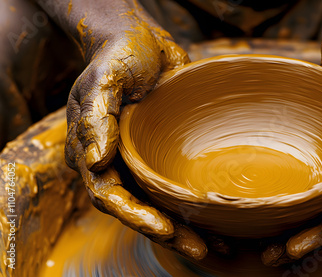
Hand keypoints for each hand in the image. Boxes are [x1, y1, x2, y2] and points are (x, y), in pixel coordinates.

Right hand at [64, 14, 207, 259]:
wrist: (142, 39)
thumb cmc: (119, 55)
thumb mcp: (104, 80)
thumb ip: (96, 119)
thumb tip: (93, 163)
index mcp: (93, 152)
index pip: (110, 196)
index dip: (136, 217)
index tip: (166, 230)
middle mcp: (117, 164)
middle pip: (138, 210)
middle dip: (168, 232)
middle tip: (201, 249)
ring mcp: (142, 162)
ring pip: (161, 204)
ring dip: (185, 227)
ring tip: (217, 246)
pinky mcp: (165, 155)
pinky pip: (177, 186)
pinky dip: (195, 206)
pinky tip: (219, 218)